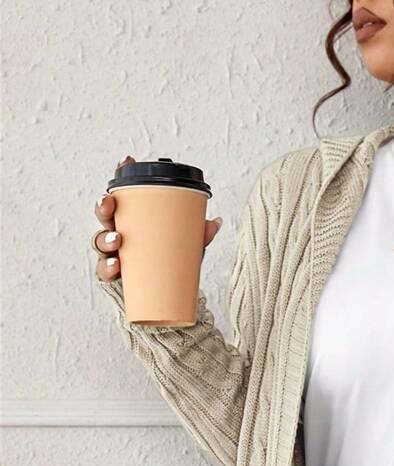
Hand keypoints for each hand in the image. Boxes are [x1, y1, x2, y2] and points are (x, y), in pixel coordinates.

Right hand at [91, 155, 223, 281]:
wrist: (167, 297)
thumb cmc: (171, 264)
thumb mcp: (187, 248)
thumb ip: (198, 236)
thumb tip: (215, 222)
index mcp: (134, 220)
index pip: (125, 194)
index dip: (122, 175)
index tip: (127, 161)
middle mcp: (119, 233)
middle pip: (105, 215)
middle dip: (104, 206)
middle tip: (110, 203)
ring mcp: (113, 254)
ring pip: (99, 241)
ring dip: (105, 238)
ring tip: (117, 240)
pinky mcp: (112, 276)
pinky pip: (104, 271)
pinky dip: (107, 267)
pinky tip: (115, 265)